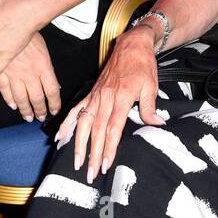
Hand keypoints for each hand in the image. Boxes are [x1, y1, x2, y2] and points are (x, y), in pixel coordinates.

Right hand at [0, 32, 61, 122]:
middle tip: (41, 117)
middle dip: (40, 110)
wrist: (11, 22)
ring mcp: (15, 73)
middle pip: (37, 97)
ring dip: (26, 109)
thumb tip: (53, 85)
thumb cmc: (29, 34)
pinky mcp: (1, 71)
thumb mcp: (43, 50)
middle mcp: (30, 73)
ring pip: (21, 97)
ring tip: (29, 116)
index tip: (54, 110)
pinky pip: (5, 89)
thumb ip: (46, 68)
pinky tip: (13, 105)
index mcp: (43, 66)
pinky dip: (9, 99)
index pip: (52, 90)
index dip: (53, 103)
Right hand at [60, 23, 163, 182]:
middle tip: (90, 173)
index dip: (109, 147)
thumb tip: (158, 123)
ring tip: (76, 161)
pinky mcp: (91, 93)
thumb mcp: (152, 84)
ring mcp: (96, 95)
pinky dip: (67, 123)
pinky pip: (76, 109)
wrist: (132, 43)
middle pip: (97, 130)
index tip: (106, 164)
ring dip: (78, 144)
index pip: (113, 128)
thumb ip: (151, 107)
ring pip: (83, 123)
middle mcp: (105, 98)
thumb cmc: (142, 64)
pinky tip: (60, 137)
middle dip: (93, 153)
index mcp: (122, 97)